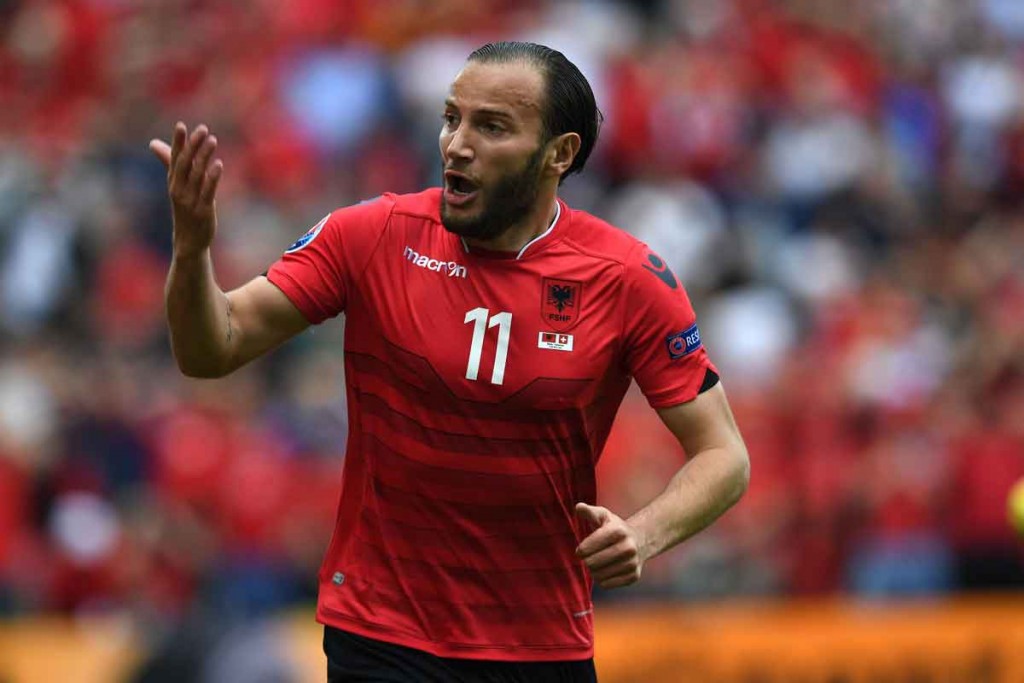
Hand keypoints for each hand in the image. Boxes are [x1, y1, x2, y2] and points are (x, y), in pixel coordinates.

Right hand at [149, 122, 223, 258]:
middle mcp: (178, 189)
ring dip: (204, 156)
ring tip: (212, 140)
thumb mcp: (176, 185)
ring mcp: (190, 200)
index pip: (174, 158)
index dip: (178, 142)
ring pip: (196, 175)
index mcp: (173, 181)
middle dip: (192, 146)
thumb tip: (153, 143)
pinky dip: (212, 177)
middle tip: (202, 129)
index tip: (181, 125)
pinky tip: (219, 164)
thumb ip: (169, 162)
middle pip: (184, 164)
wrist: (188, 241)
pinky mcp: (203, 210)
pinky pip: (207, 191)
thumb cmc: (184, 209)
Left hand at [575, 502, 647, 588]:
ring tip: (598, 563)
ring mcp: (632, 563)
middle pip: (591, 563)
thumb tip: (579, 507)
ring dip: (594, 571)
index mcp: (617, 531)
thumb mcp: (603, 516)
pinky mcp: (633, 577)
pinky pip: (607, 584)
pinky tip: (606, 570)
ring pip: (598, 575)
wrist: (641, 541)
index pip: (586, 549)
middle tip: (590, 557)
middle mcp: (628, 547)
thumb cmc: (615, 528)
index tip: (583, 549)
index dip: (581, 550)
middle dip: (587, 561)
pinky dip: (602, 579)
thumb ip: (589, 512)